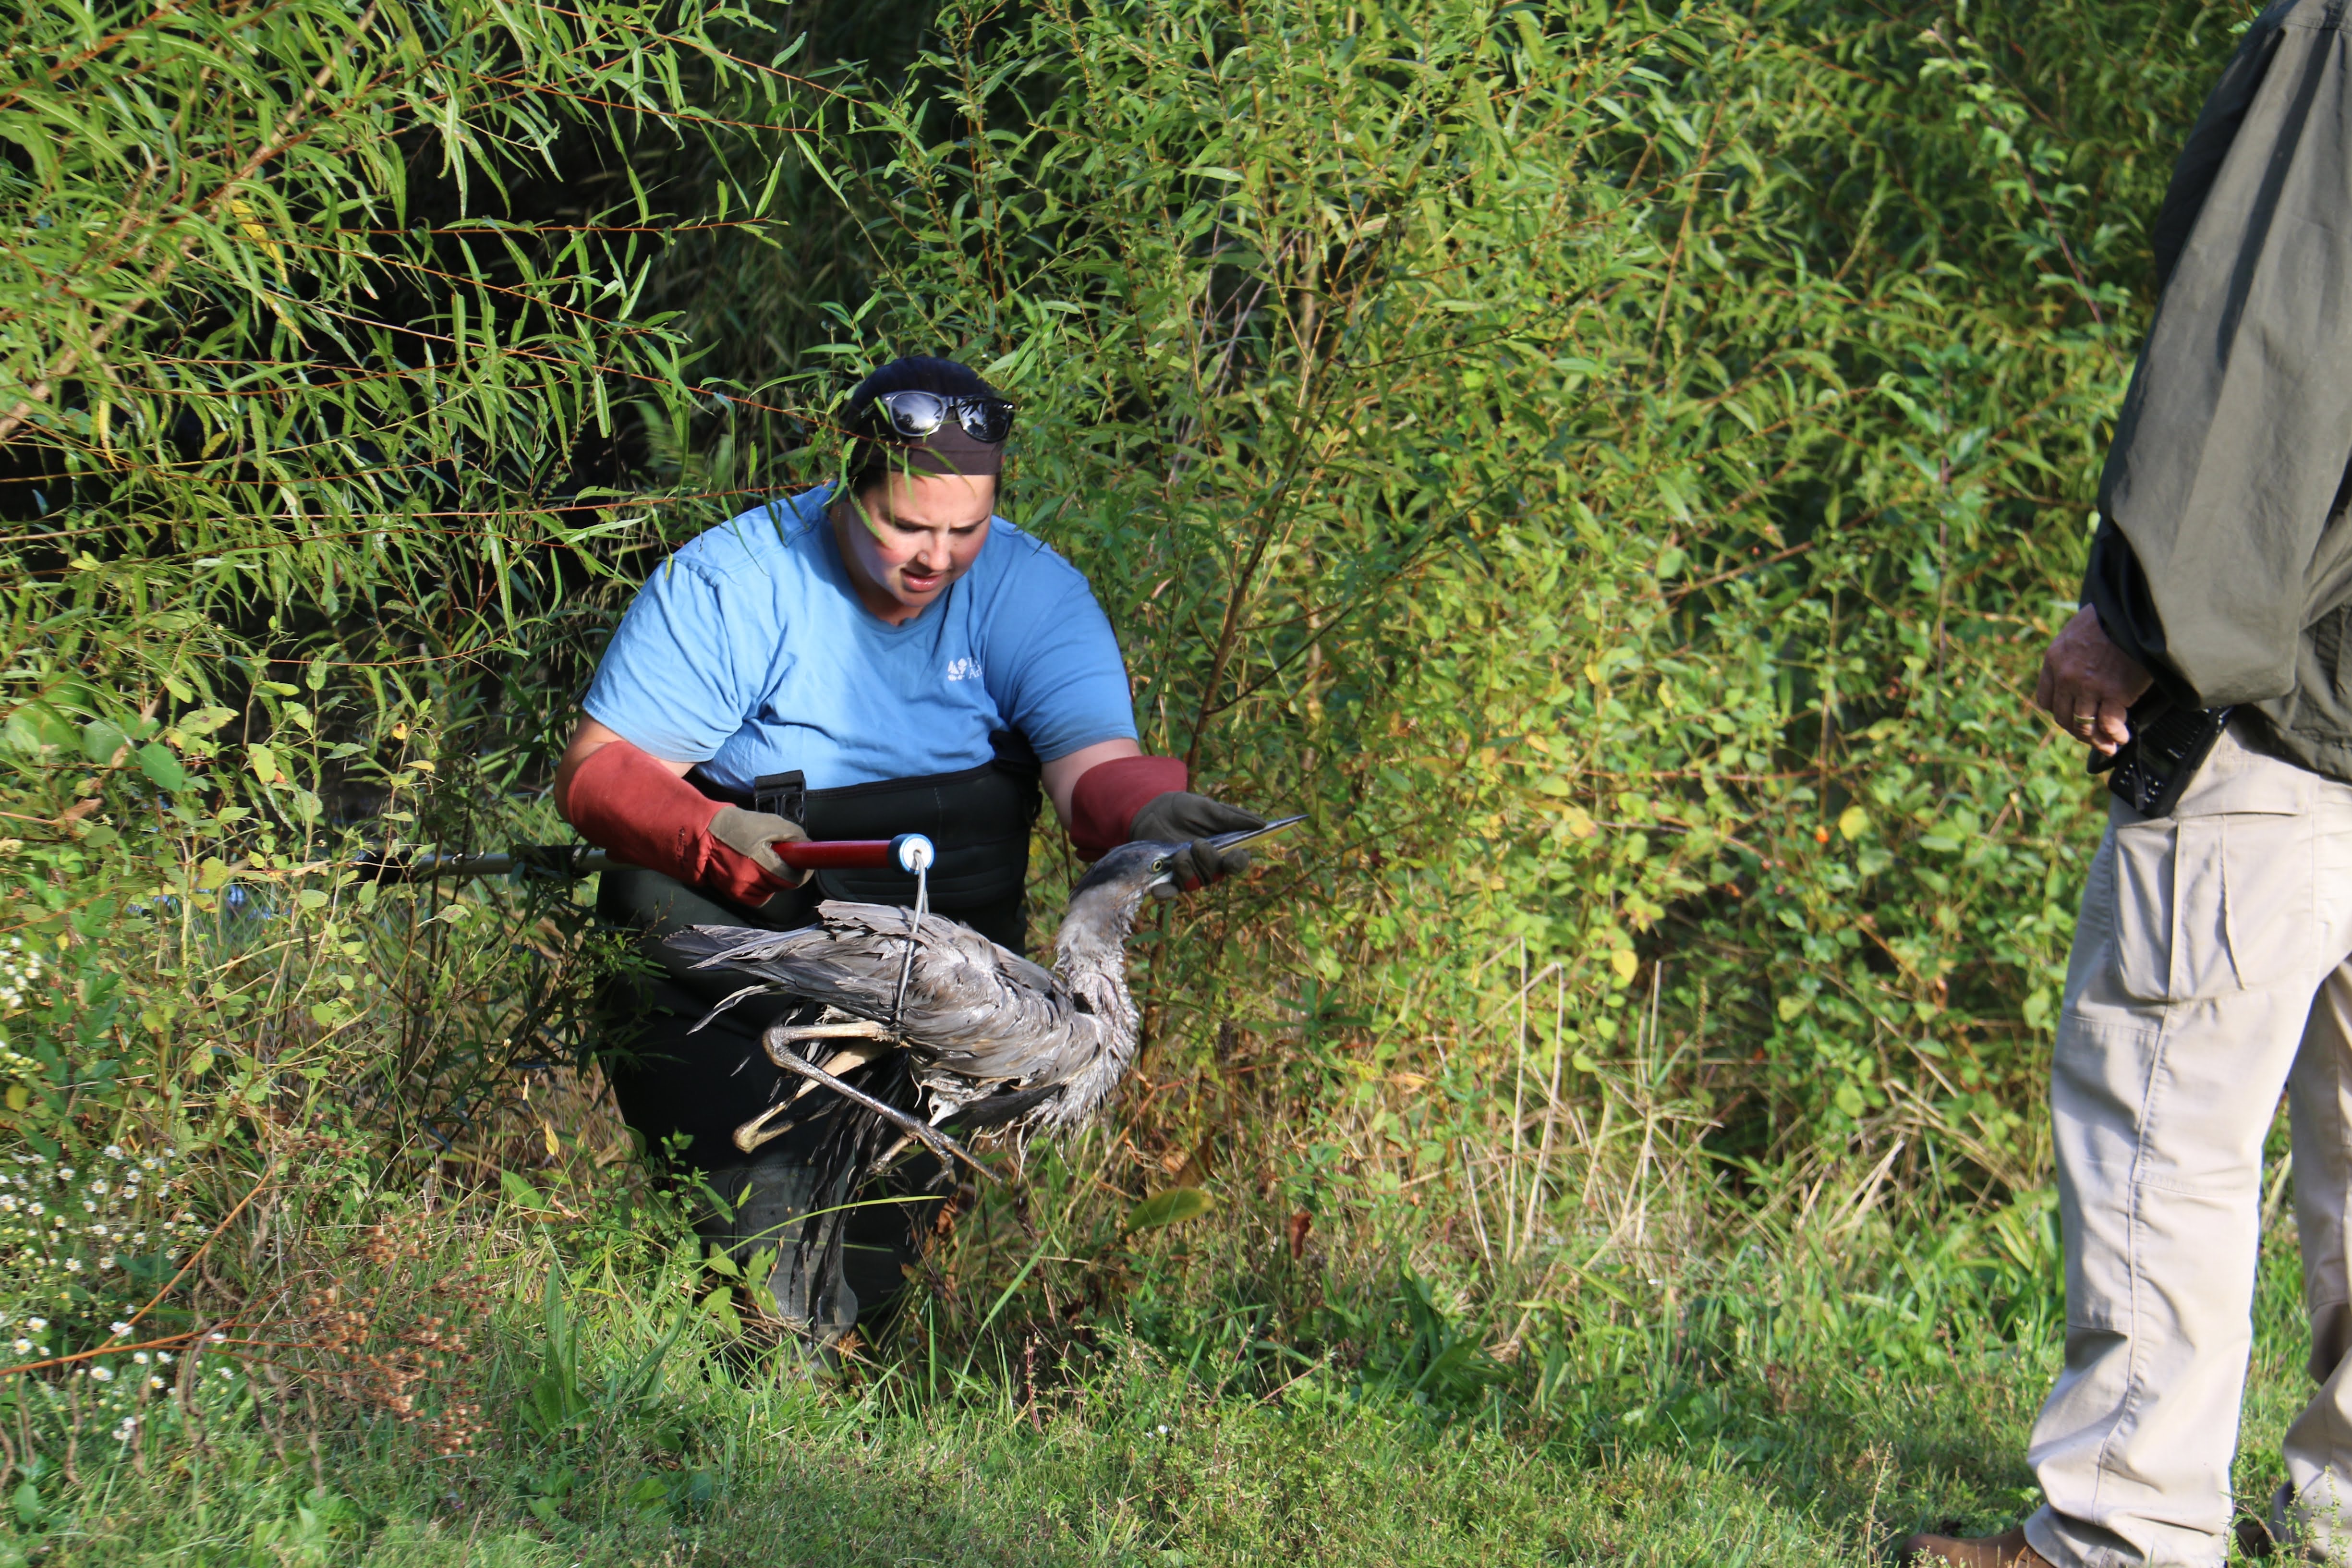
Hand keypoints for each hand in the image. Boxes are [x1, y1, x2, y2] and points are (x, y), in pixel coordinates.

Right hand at [708, 806, 810, 886]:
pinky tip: (754, 875)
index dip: (800, 873)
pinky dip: (760, 889)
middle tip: (779, 861)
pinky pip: (756, 898)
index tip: (802, 867)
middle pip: (781, 886)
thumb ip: (791, 835)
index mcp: (759, 858)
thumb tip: (806, 846)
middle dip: (785, 875)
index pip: (790, 878)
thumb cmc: (737, 826)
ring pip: (769, 892)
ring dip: (772, 882)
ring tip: (763, 865)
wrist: (704, 833)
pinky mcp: (732, 893)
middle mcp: (748, 877)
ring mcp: (739, 888)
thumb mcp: (769, 823)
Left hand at [1128, 790, 1265, 893]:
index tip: (1232, 858)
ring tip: (1179, 854)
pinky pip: (1170, 890)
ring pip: (1195, 883)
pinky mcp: (1168, 877)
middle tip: (1197, 843)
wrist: (1154, 810)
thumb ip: (1232, 817)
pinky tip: (1157, 891)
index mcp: (1224, 848)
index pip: (1238, 862)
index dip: (1238, 863)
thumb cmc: (1186, 809)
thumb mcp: (1209, 808)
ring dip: (1188, 870)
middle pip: (1216, 875)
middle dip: (1208, 861)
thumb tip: (1262, 824)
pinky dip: (1165, 892)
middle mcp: (1209, 864)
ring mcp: (1189, 872)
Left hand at [2034, 606, 2152, 756]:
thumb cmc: (2110, 619)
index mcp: (2054, 661)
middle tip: (2092, 737)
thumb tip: (2079, 673)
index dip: (2060, 712)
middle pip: (2064, 717)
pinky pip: (2108, 724)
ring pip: (2083, 725)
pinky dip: (2114, 734)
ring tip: (2108, 744)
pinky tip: (2121, 737)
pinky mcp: (2113, 692)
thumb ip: (2071, 655)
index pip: (2046, 699)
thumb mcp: (2076, 632)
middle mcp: (2066, 677)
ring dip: (2096, 739)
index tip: (2071, 718)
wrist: (2131, 612)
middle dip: (2077, 731)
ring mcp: (2088, 686)